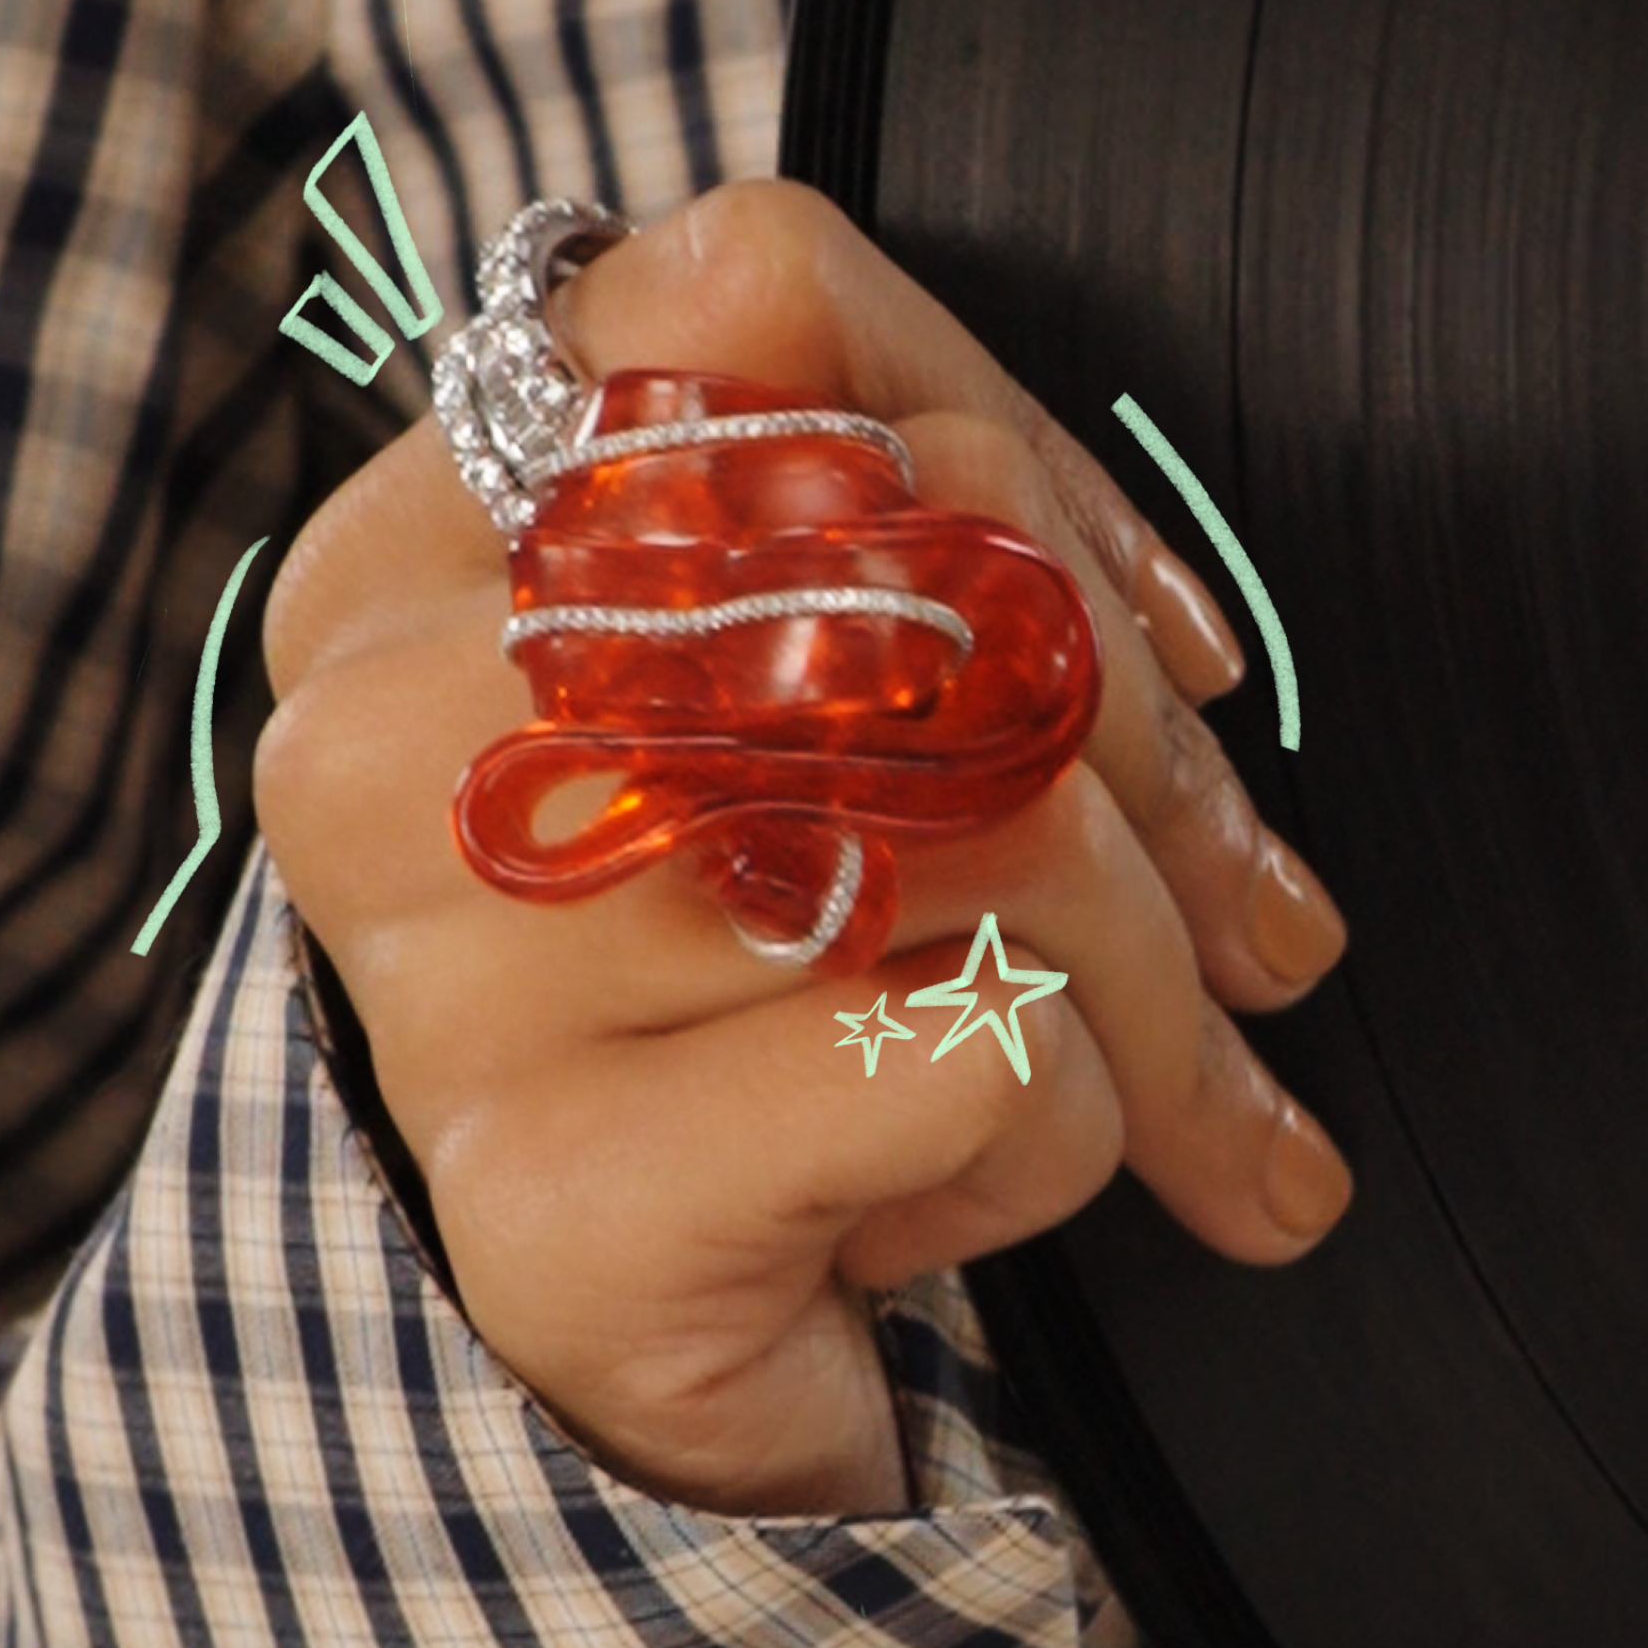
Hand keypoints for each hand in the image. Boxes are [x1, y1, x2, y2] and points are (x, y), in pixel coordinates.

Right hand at [253, 180, 1353, 1519]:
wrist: (646, 1361)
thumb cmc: (758, 1000)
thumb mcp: (829, 731)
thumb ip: (943, 573)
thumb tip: (1170, 651)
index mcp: (415, 549)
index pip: (749, 287)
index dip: (1014, 434)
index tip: (1141, 638)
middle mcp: (388, 731)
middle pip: (918, 553)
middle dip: (1159, 760)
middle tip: (1259, 927)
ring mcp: (441, 972)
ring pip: (988, 819)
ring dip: (1156, 989)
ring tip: (1156, 1094)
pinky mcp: (552, 1204)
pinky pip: (975, 1055)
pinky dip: (1069, 1139)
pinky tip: (965, 1205)